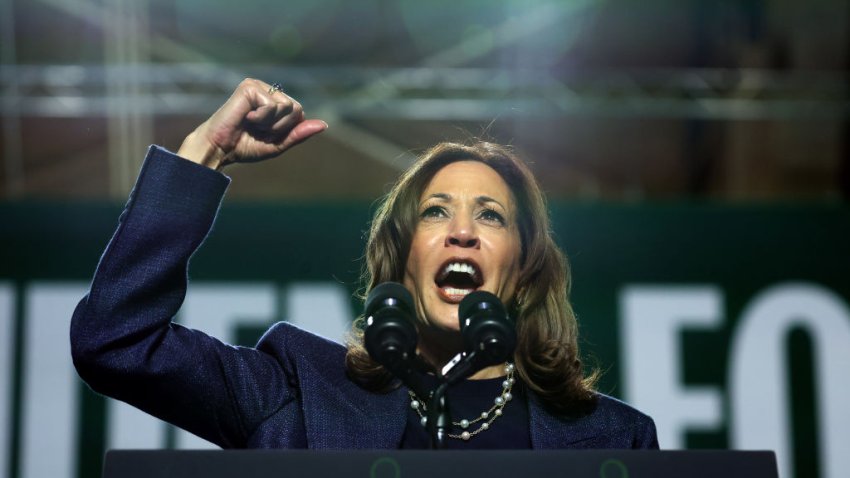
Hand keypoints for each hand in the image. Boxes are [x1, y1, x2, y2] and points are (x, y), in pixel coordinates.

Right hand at [177, 78, 327, 169]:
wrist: (219, 149)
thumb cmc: (244, 147)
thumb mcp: (278, 144)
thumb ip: (299, 134)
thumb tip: (324, 124)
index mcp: (275, 102)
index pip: (299, 114)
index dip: (285, 130)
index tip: (265, 134)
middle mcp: (268, 91)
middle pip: (296, 109)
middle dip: (280, 127)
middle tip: (258, 129)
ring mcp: (258, 86)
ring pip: (286, 107)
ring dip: (270, 123)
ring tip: (251, 123)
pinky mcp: (249, 86)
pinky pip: (272, 105)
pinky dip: (261, 118)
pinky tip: (246, 117)